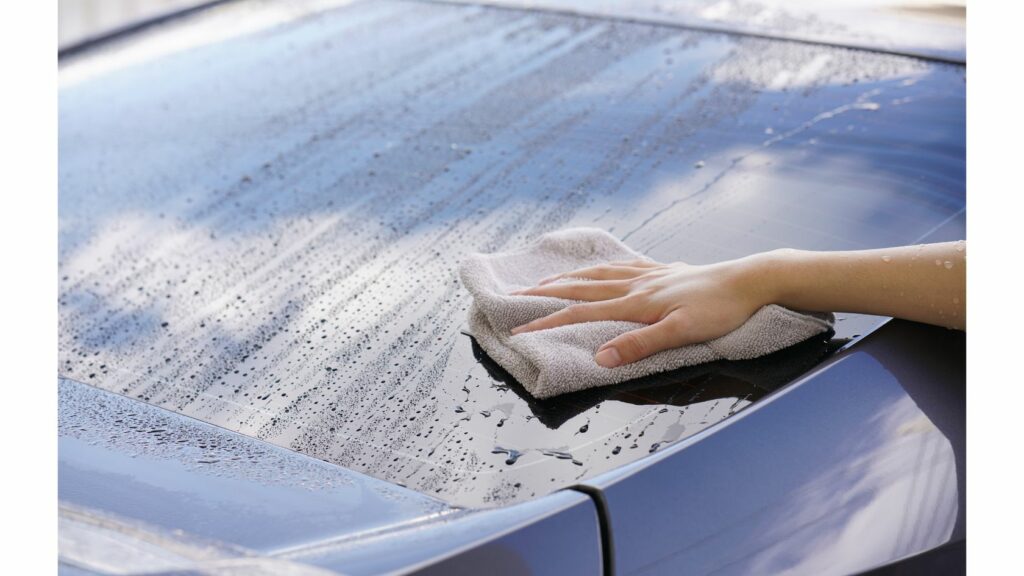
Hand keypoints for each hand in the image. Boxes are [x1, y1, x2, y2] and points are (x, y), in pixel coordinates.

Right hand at [510, 257, 770, 367]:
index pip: (582, 313)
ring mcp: (650, 275)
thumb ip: (639, 345)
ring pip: (598, 274)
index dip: (549, 321)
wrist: (750, 279)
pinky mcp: (664, 271)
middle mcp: (637, 285)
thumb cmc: (720, 310)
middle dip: (546, 293)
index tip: (520, 329)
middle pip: (581, 287)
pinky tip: (599, 269)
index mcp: (637, 302)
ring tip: (545, 280)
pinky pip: (622, 266)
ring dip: (568, 278)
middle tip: (515, 297)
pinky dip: (601, 268)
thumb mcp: (681, 332)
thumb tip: (599, 357)